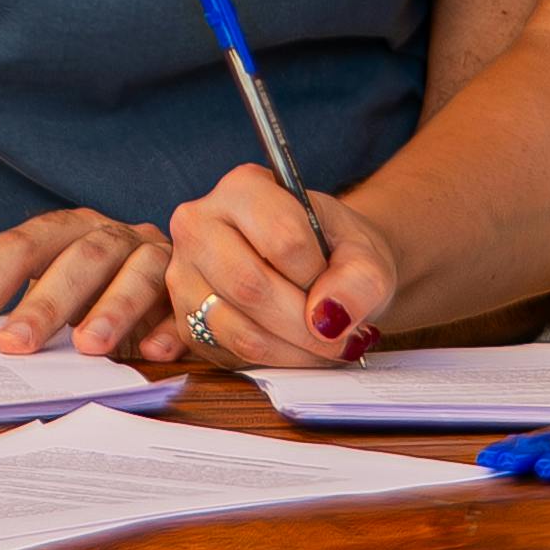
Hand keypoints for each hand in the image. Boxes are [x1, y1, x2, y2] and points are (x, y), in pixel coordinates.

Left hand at [0, 207, 174, 358]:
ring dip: (113, 309)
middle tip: (15, 345)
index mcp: (67, 231)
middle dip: (45, 302)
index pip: (17, 248)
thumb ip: (24, 316)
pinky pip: (186, 303)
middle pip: (79, 257)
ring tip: (88, 348)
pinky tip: (154, 353)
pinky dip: (171, 327)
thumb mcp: (62, 300)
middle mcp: (112, 235)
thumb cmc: (100, 299)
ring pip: (137, 272)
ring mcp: (158, 257)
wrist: (186, 283)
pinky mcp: (194, 287)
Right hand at [164, 168, 398, 370]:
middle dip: (305, 324)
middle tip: (342, 337)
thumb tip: (330, 316)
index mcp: (243, 188)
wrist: (319, 266)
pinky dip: (273, 361)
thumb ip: (360, 278)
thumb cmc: (336, 250)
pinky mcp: (184, 318)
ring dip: (293, 349)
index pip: (282, 239)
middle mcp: (199, 224)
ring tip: (325, 346)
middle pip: (250, 285)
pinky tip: (298, 350)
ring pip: (237, 327)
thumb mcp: (365, 253)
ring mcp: (183, 273)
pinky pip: (228, 352)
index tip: (339, 286)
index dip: (319, 276)